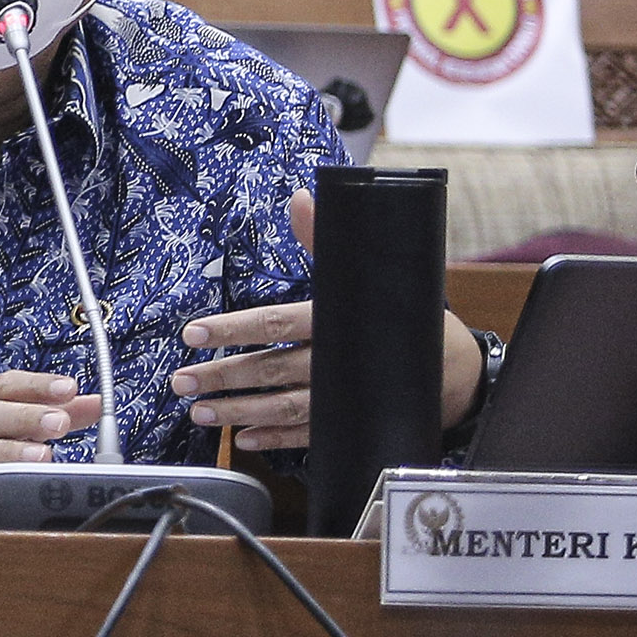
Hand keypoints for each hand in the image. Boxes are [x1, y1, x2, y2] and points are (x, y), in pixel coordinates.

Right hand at [0, 370, 91, 530]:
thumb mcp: (5, 430)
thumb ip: (48, 416)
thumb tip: (93, 404)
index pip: (5, 386)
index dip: (37, 385)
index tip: (69, 388)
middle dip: (27, 416)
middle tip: (61, 422)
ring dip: (9, 450)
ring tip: (42, 456)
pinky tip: (8, 485)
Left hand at [169, 190, 485, 451]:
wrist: (455, 367)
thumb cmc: (398, 313)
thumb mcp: (364, 273)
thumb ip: (324, 239)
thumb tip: (300, 198)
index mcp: (337, 320)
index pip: (278, 324)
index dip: (235, 329)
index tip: (194, 334)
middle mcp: (337, 361)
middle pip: (273, 370)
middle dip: (225, 376)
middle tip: (181, 381)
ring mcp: (342, 396)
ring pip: (284, 407)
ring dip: (239, 411)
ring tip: (199, 412)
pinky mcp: (348, 421)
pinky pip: (308, 433)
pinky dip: (275, 438)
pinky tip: (245, 438)